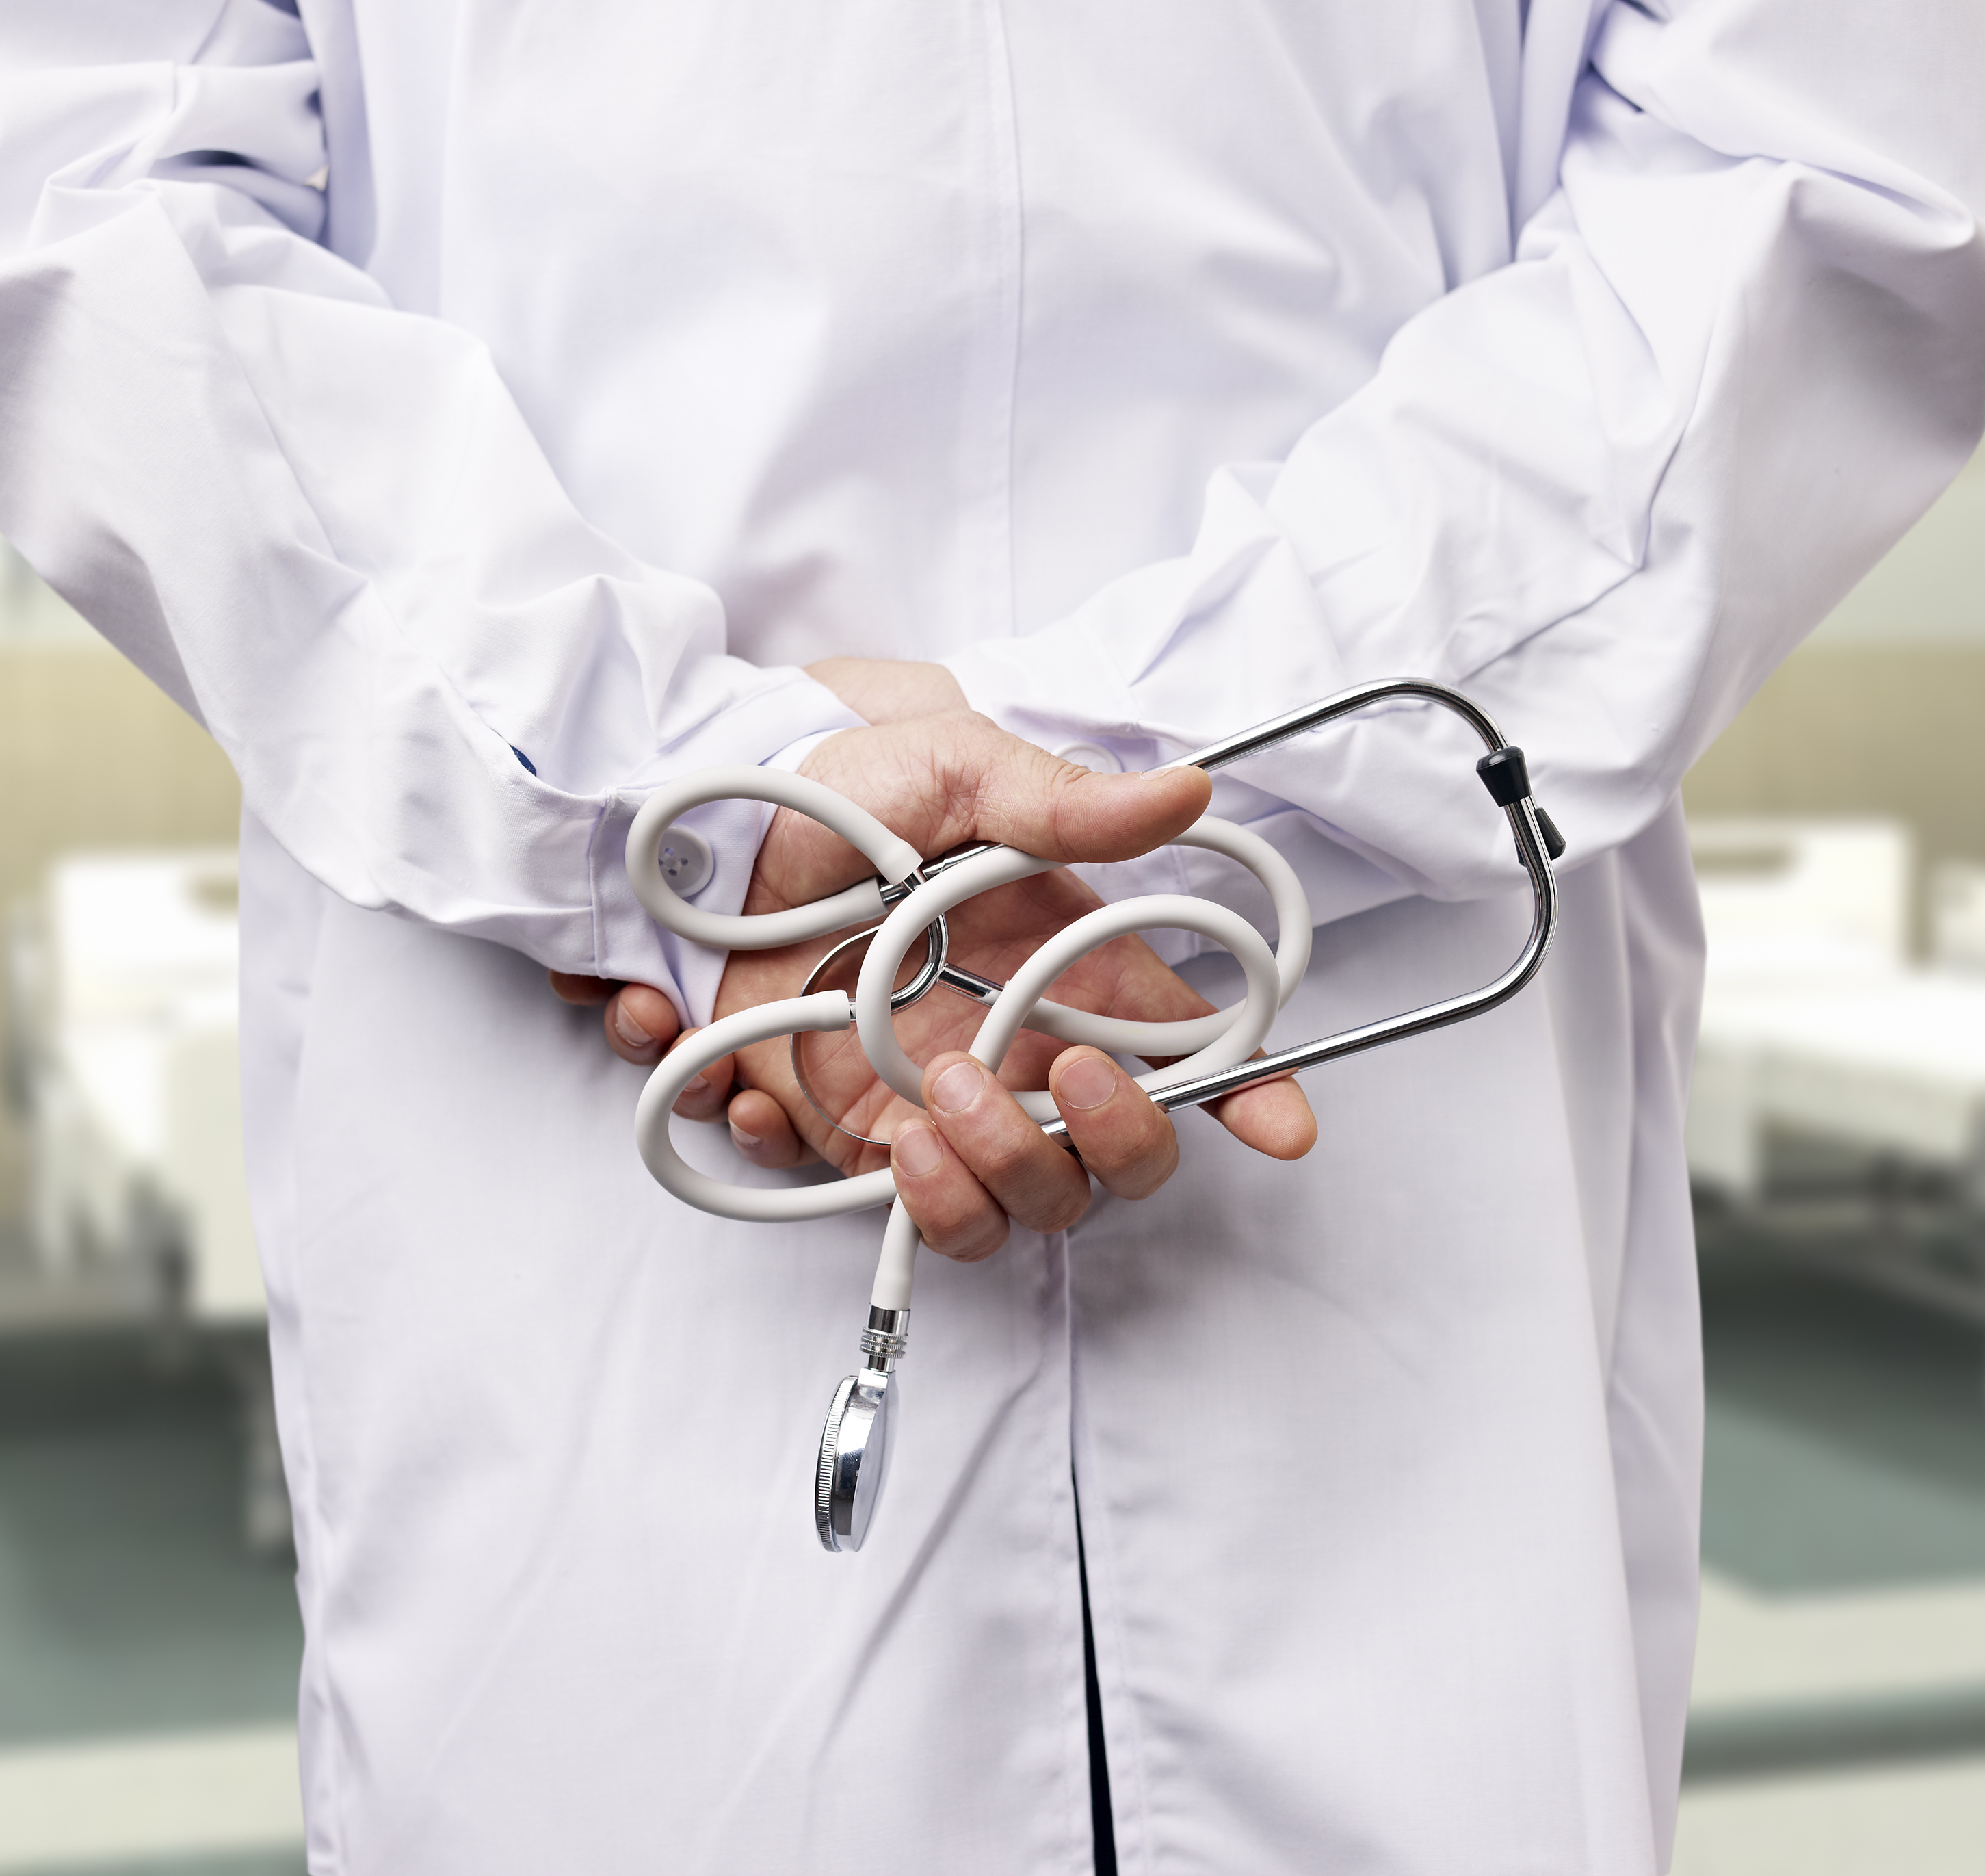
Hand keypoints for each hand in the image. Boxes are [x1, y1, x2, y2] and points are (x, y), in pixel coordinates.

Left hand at [559, 670, 1319, 1260]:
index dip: (1247, 1096)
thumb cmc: (842, 791)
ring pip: (994, 1215)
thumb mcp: (952, 769)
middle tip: (1000, 1081)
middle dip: (1082, 1154)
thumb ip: (1059, 800)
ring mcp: (925, 1104)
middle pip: (1102, 1169)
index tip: (1280, 1126)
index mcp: (1070, 972)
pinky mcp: (828, 1127)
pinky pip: (845, 1203)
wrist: (704, 827)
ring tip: (910, 1121)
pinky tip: (756, 1097)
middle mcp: (1014, 1056)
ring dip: (965, 1194)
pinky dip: (796, 1164)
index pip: (1188, 1052)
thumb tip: (1183, 792)